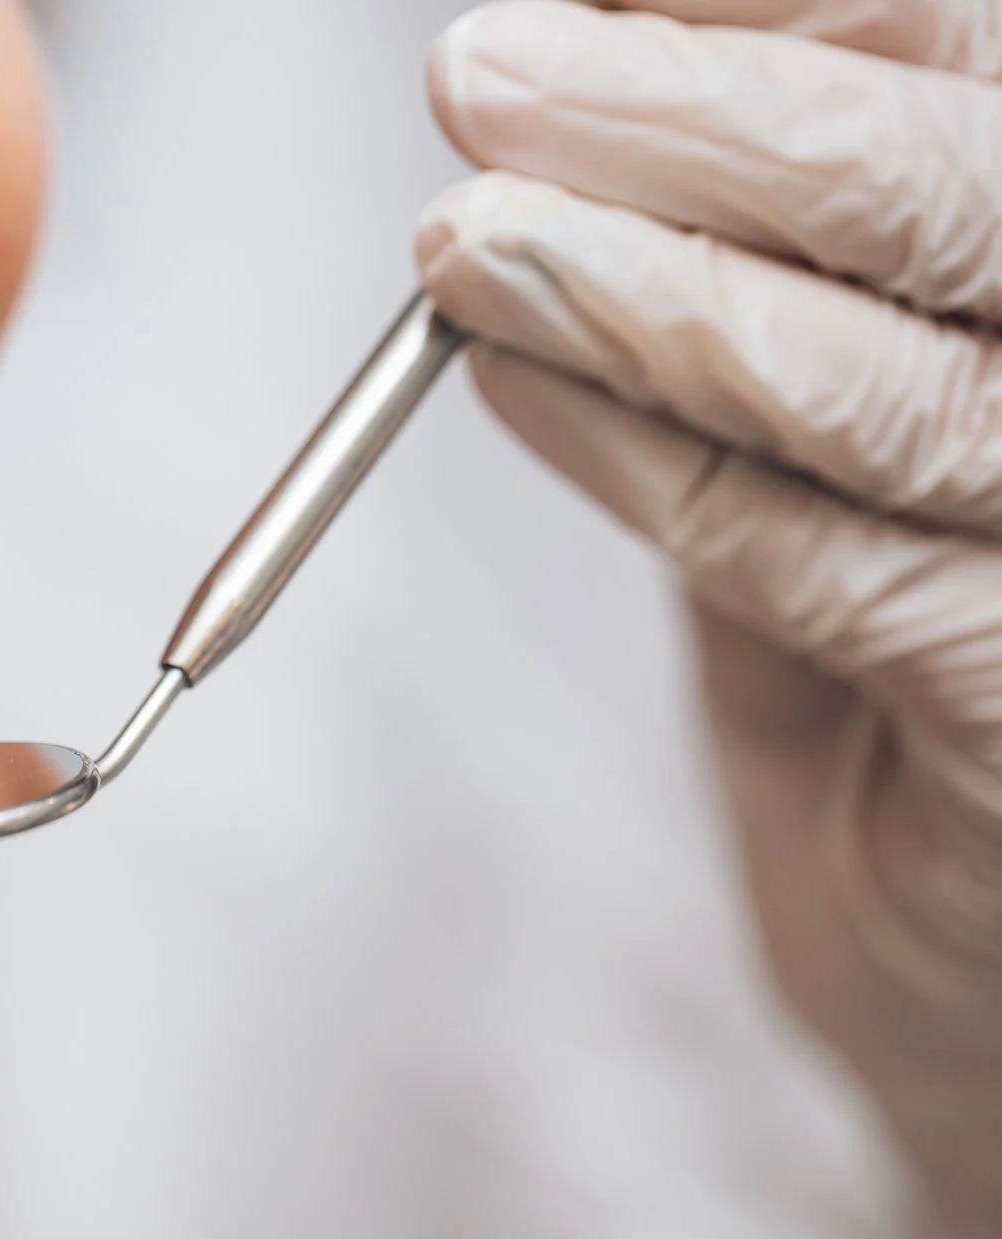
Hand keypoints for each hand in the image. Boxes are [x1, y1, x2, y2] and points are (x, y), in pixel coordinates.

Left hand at [419, 1, 1001, 1238]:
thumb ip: (731, 277)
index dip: (755, 9)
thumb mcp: (803, 436)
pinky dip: (659, 472)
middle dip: (700, 111)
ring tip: (454, 243)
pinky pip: (833, 570)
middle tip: (473, 75)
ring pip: (896, 381)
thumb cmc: (880, 672)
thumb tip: (558, 80)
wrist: (963, 973)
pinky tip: (514, 391)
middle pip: (953, 182)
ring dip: (650, 296)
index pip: (948, 60)